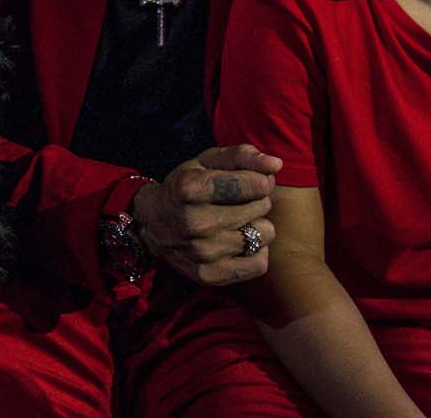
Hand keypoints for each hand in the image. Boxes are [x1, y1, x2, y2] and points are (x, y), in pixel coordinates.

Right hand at [131, 143, 280, 284]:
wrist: (154, 223)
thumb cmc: (186, 186)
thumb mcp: (207, 161)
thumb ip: (243, 156)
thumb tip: (276, 165)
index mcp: (191, 188)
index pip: (255, 185)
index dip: (260, 180)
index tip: (251, 181)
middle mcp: (194, 222)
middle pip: (262, 207)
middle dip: (257, 200)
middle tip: (238, 202)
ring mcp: (202, 252)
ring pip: (264, 234)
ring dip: (257, 225)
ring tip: (238, 222)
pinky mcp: (209, 275)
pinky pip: (259, 263)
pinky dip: (256, 251)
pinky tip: (239, 242)